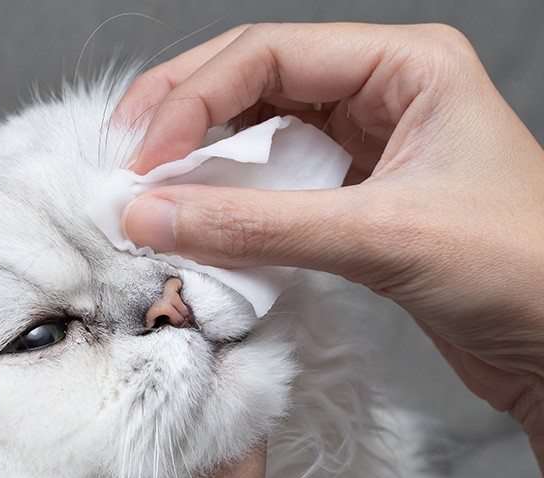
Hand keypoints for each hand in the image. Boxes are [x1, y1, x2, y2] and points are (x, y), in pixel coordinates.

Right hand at [115, 23, 543, 474]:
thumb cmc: (521, 273)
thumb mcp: (382, 237)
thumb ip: (258, 226)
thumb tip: (153, 216)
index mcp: (403, 66)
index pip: (267, 53)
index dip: (194, 98)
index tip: (144, 155)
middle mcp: (379, 95)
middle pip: (252, 84)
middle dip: (183, 117)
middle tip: (124, 157)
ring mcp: (363, 149)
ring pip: (257, 136)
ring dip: (201, 163)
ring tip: (148, 192)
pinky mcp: (352, 201)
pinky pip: (273, 187)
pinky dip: (231, 205)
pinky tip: (199, 221)